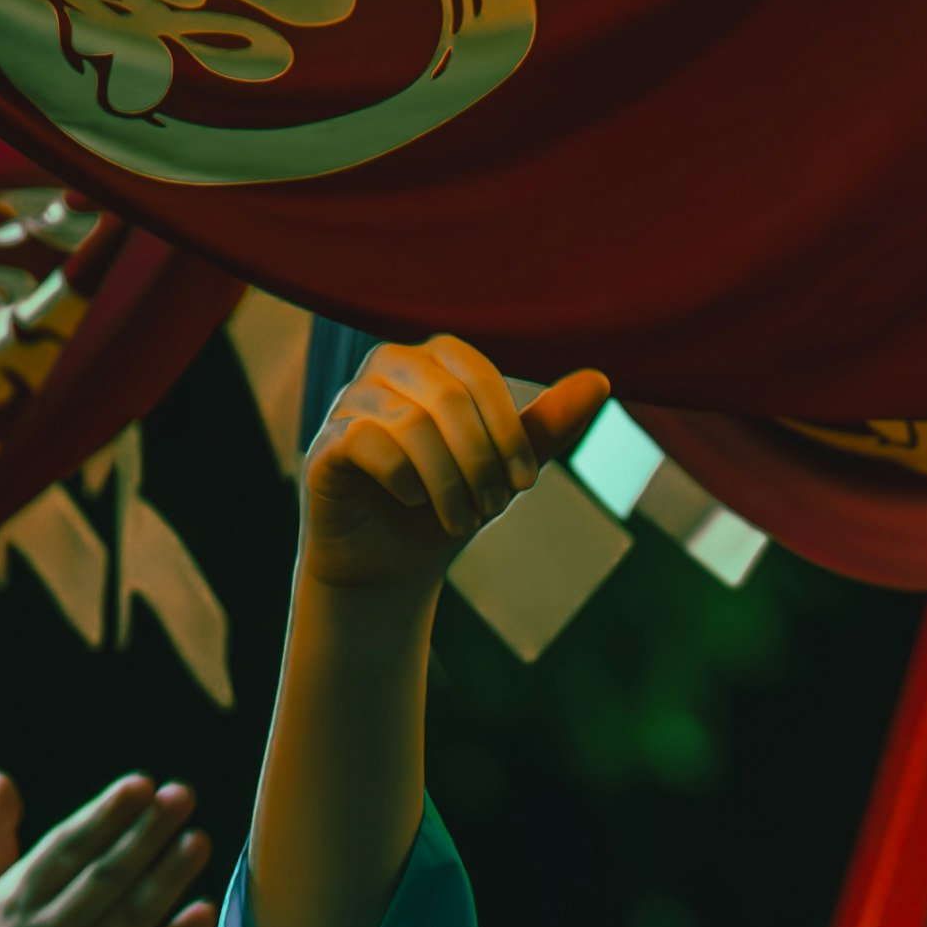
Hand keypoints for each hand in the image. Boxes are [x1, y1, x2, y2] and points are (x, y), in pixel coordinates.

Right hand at [0, 767, 214, 926]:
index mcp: (15, 902)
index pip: (66, 849)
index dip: (104, 815)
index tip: (140, 783)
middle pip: (105, 877)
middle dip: (145, 834)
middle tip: (182, 795)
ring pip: (132, 918)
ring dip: (168, 878)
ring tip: (200, 839)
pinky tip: (204, 909)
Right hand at [298, 337, 612, 598]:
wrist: (390, 566)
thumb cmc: (448, 504)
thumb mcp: (505, 468)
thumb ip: (547, 426)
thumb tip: (600, 380)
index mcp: (432, 360)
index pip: (474, 371)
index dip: (507, 427)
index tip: (527, 482)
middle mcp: (385, 368)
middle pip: (446, 396)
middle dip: (481, 459)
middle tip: (494, 507)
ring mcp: (348, 403)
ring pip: (411, 424)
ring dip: (449, 482)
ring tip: (461, 518)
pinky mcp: (326, 445)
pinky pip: (369, 444)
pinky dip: (405, 481)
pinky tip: (413, 501)